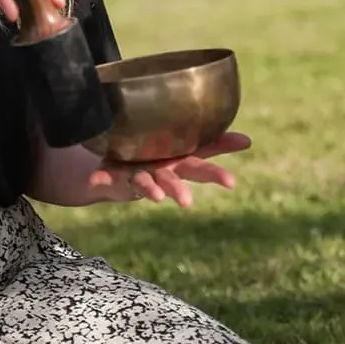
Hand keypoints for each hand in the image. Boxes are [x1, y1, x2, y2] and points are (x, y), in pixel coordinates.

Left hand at [89, 132, 252, 207]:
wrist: (123, 167)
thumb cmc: (163, 155)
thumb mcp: (189, 146)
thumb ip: (215, 142)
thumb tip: (249, 141)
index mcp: (179, 163)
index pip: (201, 168)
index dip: (215, 175)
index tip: (231, 183)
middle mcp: (160, 173)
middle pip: (172, 181)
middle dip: (178, 191)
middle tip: (186, 203)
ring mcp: (138, 175)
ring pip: (144, 182)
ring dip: (148, 188)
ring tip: (153, 195)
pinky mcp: (116, 175)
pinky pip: (107, 176)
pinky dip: (102, 178)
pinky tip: (95, 179)